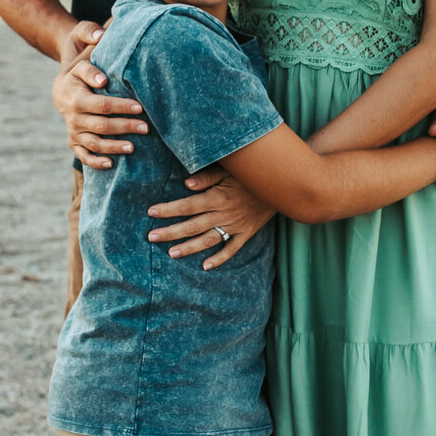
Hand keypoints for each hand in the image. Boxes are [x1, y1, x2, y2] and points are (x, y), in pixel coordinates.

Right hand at [52, 21, 147, 169]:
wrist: (64, 80)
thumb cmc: (81, 57)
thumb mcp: (80, 39)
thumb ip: (89, 33)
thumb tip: (101, 34)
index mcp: (74, 90)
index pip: (99, 101)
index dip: (119, 104)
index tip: (139, 105)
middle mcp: (71, 112)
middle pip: (100, 124)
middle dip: (125, 125)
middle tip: (147, 126)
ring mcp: (72, 128)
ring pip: (93, 142)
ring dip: (114, 145)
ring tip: (135, 146)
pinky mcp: (73, 140)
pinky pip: (83, 154)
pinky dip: (95, 162)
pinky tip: (112, 164)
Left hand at [146, 167, 274, 269]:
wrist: (284, 185)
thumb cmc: (253, 173)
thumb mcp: (231, 169)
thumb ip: (208, 177)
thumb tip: (186, 185)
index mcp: (218, 197)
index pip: (187, 205)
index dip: (169, 209)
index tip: (151, 212)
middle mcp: (224, 213)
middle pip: (193, 225)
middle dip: (171, 232)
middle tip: (151, 237)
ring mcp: (236, 226)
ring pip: (208, 240)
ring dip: (189, 247)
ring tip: (171, 253)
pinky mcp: (247, 232)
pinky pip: (232, 249)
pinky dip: (220, 258)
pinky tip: (206, 266)